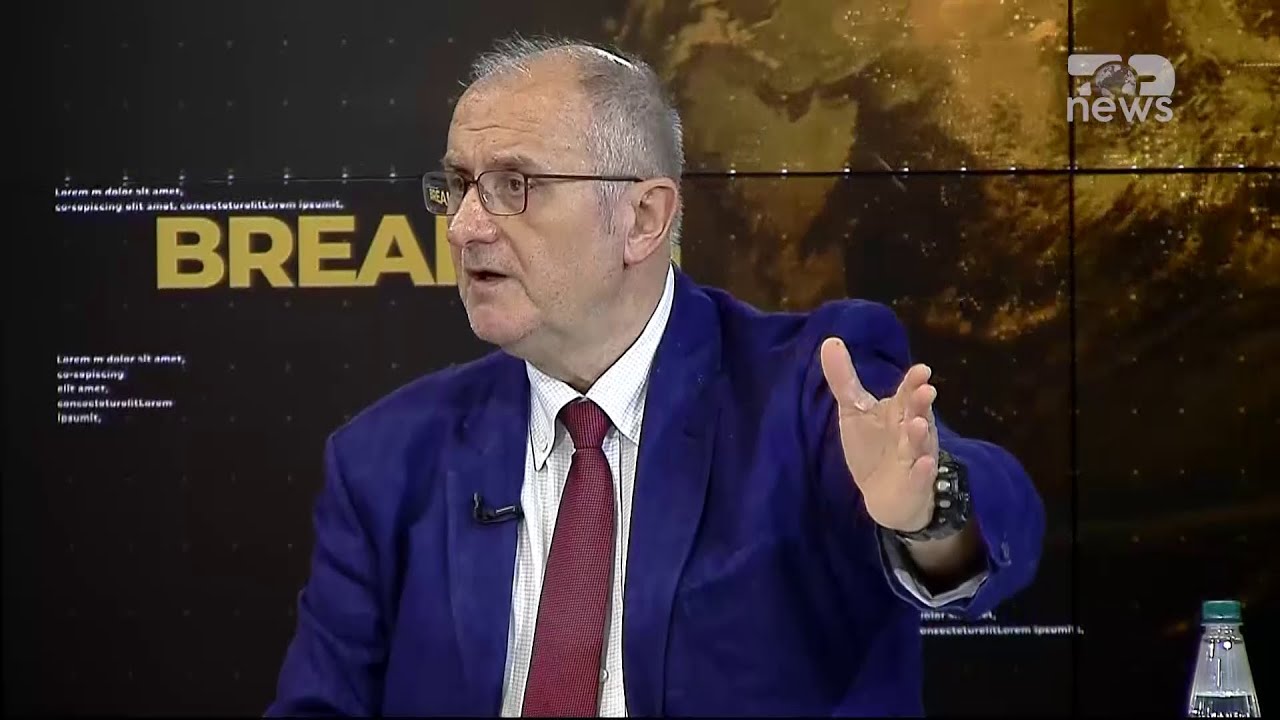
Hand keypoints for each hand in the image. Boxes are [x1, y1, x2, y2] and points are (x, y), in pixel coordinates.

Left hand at [819, 337, 939, 532]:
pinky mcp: (915, 483)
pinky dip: (923, 470)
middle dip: (921, 403)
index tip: (922, 369)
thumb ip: (844, 379)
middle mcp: (912, 430)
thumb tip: (830, 340)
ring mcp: (915, 457)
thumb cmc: (873, 446)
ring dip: (920, 434)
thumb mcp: (855, 411)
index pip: (908, 392)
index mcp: (900, 410)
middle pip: (918, 413)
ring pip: (921, 444)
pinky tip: (924, 464)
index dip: (914, 382)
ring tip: (918, 424)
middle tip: (925, 391)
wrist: (884, 494)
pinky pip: (921, 476)